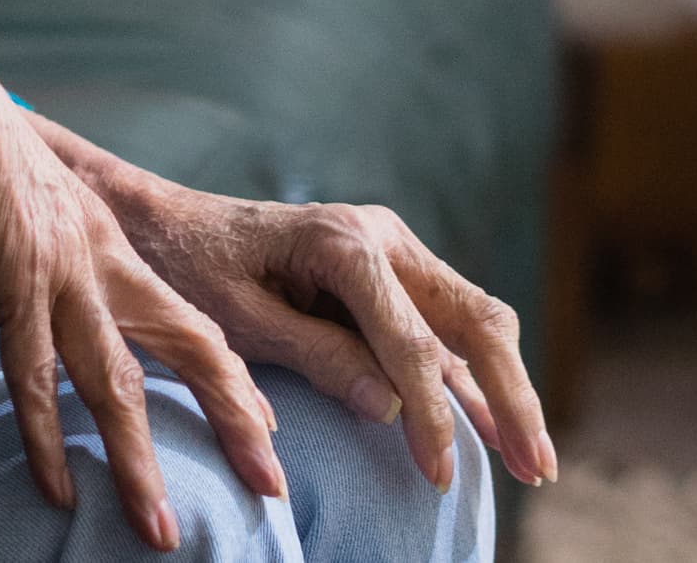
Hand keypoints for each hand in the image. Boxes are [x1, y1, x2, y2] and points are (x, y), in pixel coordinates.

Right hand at [0, 1, 282, 548]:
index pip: (181, 317)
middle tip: (273, 486)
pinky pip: (36, 373)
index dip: (222, 375)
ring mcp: (63, 265)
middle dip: (236, 419)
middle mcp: (99, 255)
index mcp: (98, 240)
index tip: (260, 425)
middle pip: (191, 347)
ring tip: (163, 533)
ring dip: (142, 461)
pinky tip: (58, 492)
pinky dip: (47, 438)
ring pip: (120, 379)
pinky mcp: (14, 271)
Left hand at [43, 120, 556, 493]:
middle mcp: (382, 236)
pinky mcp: (391, 271)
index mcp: (343, 242)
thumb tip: (388, 407)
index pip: (411, 342)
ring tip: (533, 461)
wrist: (161, 222)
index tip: (439, 475)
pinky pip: (450, 323)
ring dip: (508, 388)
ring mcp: (393, 249)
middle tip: (535, 468)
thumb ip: (314, 357)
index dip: (431, 415)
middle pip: (474, 318)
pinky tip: (498, 425)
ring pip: (476, 318)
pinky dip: (480, 374)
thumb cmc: (188, 270)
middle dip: (512, 396)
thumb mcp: (236, 320)